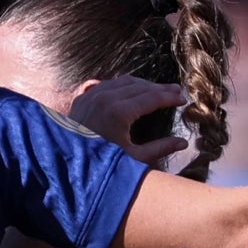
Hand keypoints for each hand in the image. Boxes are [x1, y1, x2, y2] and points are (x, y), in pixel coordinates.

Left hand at [63, 77, 190, 164]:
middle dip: (160, 88)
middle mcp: (105, 98)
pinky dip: (123, 85)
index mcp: (119, 112)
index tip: (183, 98)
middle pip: (140, 86)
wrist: (63, 165)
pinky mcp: (82, 98)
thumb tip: (183, 143)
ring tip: (158, 89)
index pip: (152, 97)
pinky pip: (107, 83)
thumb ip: (159, 149)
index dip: (170, 97)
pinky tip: (132, 89)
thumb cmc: (99, 165)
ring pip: (124, 81)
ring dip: (143, 84)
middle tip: (176, 90)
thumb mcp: (132, 159)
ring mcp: (92, 95)